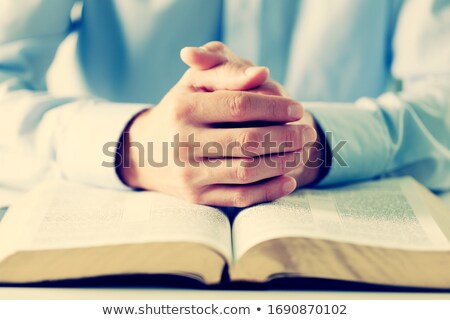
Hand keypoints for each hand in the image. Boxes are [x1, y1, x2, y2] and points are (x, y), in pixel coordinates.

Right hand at [181, 41, 327, 187]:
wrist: (144, 152)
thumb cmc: (178, 110)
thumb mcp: (193, 83)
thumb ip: (225, 72)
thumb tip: (261, 74)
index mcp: (183, 108)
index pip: (239, 105)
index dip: (274, 108)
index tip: (297, 110)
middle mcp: (183, 143)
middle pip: (248, 141)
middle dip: (287, 137)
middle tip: (308, 133)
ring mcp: (189, 174)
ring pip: (247, 171)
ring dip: (283, 162)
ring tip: (302, 152)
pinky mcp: (196, 197)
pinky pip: (239, 197)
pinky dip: (269, 191)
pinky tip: (288, 180)